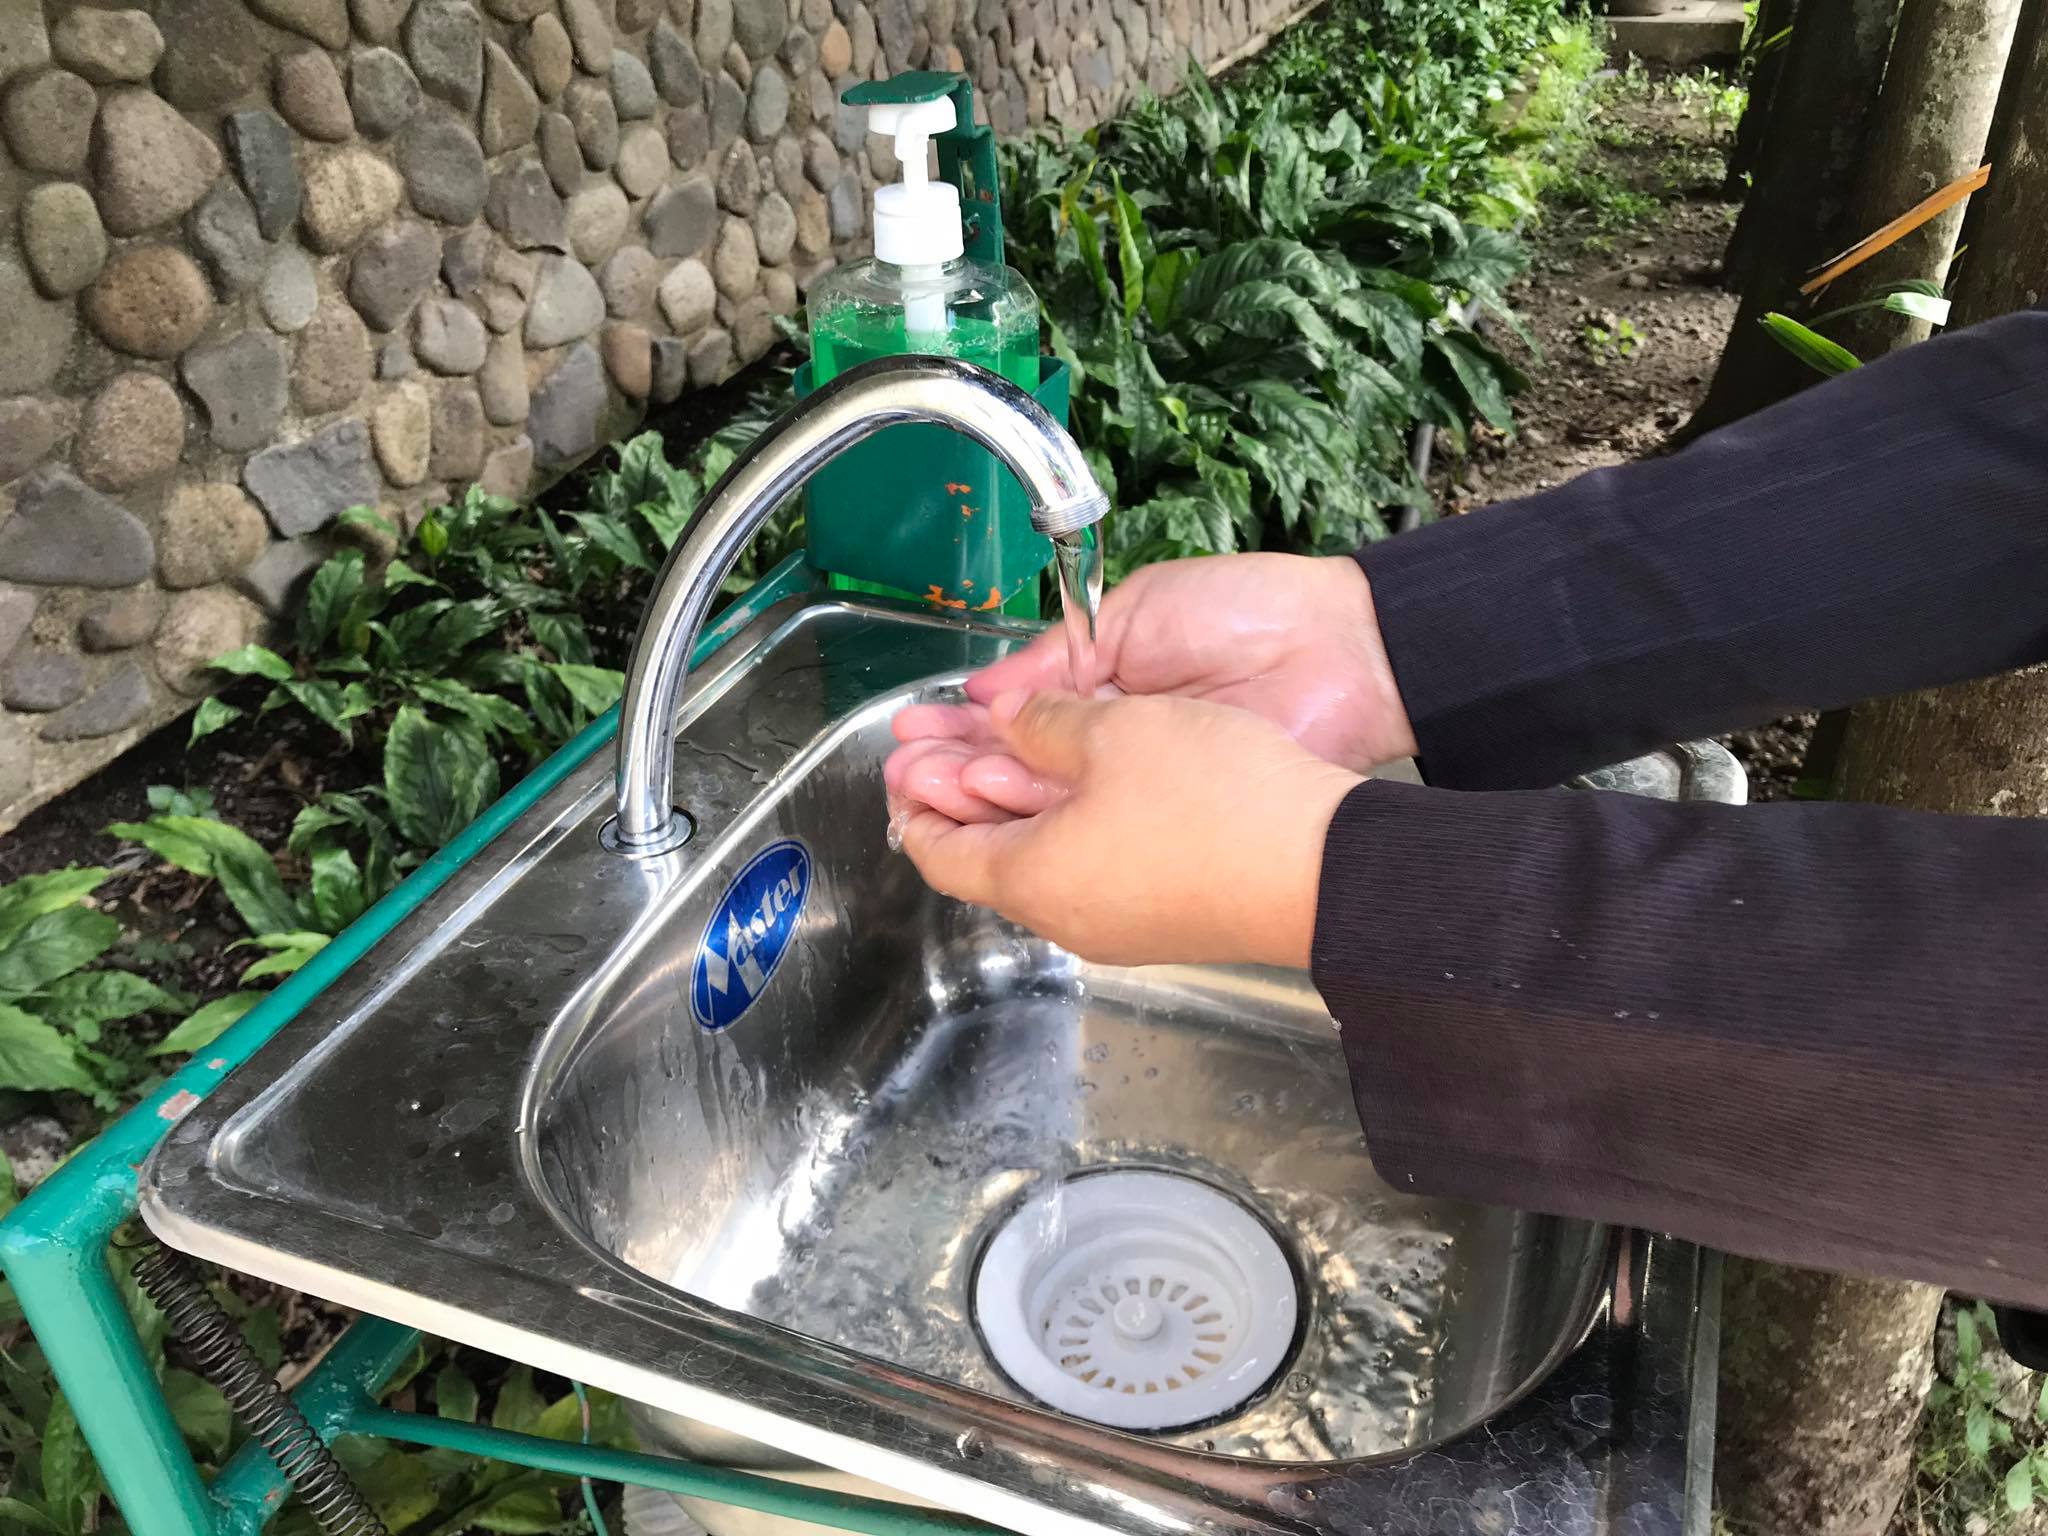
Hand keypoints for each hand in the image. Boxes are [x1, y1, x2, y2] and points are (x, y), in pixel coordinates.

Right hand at [887, 552, 1411, 828]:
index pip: (1016, 719)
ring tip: (919, 793)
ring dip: (979, 798)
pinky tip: (985, 810)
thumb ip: (1055, 661)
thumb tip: (988, 694)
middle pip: (1019, 767)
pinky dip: (1038, 818)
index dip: (962, 729)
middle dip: (953, 768)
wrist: (1335, 650)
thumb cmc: (1244, 612)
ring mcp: (1140, 785)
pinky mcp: (1169, 818)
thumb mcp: (1129, 616)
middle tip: (900, 773)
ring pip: (1046, 801)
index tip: (911, 733)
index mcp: (1102, 687)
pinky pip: (1095, 823)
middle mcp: (1114, 744)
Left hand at [897, 690, 1361, 968]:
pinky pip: (1098, 862)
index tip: (904, 759)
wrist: (1325, 864)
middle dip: (961, 786)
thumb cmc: (1213, 800)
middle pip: (989, 853)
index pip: (938, 850)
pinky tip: (1088, 771)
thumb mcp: (1111, 732)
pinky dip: (1073, 815)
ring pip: (1047, 852)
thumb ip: (1043, 723)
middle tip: (940, 739)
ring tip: (1013, 741)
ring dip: (1020, 797)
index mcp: (1030, 878)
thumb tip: (1009, 718)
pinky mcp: (1169, 911)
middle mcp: (1067, 914)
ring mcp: (1121, 920)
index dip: (915, 799)